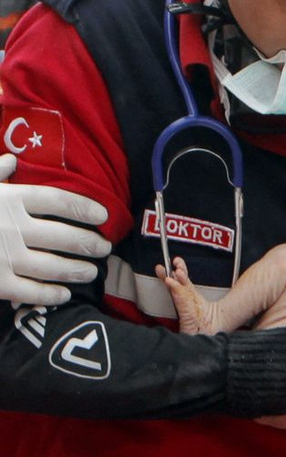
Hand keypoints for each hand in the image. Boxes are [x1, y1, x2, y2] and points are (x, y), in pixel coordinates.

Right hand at [0, 154, 110, 304]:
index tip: (103, 214)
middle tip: (105, 248)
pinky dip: (50, 295)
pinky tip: (64, 295)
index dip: (84, 207)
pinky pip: (30, 291)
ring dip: (77, 270)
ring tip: (92, 271)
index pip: (57, 200)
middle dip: (89, 243)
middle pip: (64, 235)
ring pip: (53, 266)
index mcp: (7, 199)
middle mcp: (10, 226)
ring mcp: (3, 256)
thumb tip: (11, 161)